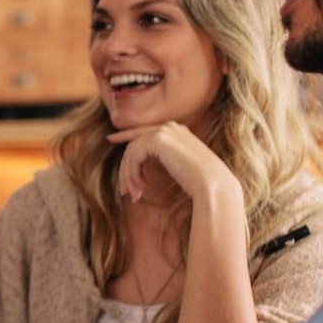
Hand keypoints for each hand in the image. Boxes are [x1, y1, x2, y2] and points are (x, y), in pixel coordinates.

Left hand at [107, 121, 239, 205]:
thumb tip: (141, 162)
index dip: (125, 135)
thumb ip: (164, 159)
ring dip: (129, 176)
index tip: (110, 139)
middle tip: (125, 192)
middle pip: (135, 144)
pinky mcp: (158, 139)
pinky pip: (133, 156)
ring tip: (135, 195)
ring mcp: (164, 131)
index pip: (145, 131)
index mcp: (178, 131)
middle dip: (126, 169)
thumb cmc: (200, 183)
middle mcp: (170, 127)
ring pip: (131, 152)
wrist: (212, 184)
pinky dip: (132, 174)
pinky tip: (141, 188)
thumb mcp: (179, 167)